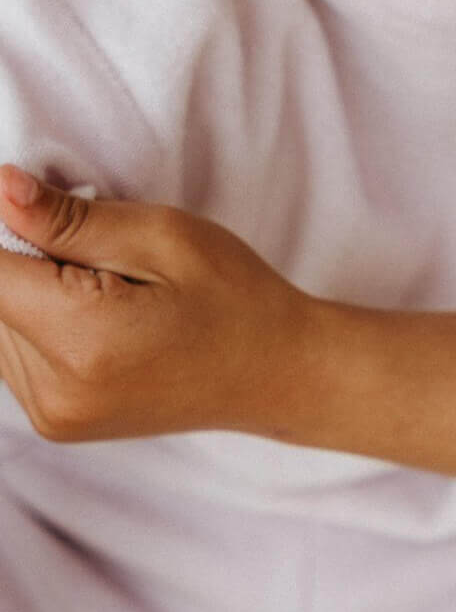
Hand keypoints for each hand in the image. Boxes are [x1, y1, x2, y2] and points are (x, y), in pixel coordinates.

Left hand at [0, 166, 313, 443]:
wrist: (272, 370)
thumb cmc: (232, 295)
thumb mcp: (162, 236)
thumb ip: (70, 220)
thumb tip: (1, 190)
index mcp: (82, 342)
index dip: (10, 227)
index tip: (56, 212)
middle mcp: (53, 393)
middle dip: (26, 257)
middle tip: (102, 245)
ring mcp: (52, 416)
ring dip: (32, 290)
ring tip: (108, 281)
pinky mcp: (55, 421)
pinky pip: (16, 353)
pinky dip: (42, 318)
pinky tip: (98, 309)